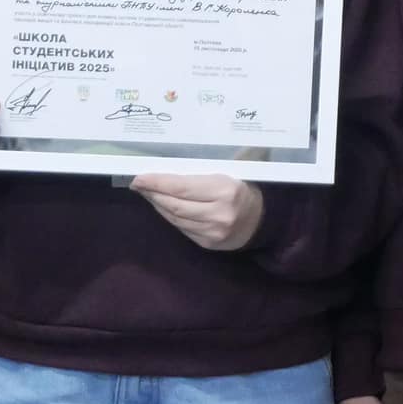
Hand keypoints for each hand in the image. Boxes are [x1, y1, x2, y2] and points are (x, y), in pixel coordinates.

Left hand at [129, 174, 263, 250]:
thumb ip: (206, 166)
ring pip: (175, 218)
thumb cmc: (246, 186)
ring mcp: (212, 232)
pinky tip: (162, 206)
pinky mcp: (208, 243)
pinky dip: (169, 216)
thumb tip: (170, 159)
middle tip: (138, 184)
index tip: (139, 177)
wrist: (264, 219)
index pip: (182, 187)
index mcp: (225, 190)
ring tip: (147, 193)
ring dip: (158, 205)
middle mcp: (218, 213)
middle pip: (174, 204)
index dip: (157, 182)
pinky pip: (182, 228)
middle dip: (153, 193)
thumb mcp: (233, 169)